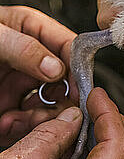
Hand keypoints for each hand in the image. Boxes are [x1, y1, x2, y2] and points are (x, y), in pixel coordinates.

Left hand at [0, 6, 77, 147]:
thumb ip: (25, 49)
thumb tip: (58, 67)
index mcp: (31, 32)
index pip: (67, 45)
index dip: (77, 64)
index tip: (81, 85)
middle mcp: (30, 60)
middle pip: (63, 80)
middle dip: (62, 97)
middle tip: (62, 112)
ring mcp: (18, 85)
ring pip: (47, 104)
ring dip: (40, 116)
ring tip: (21, 118)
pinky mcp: (6, 109)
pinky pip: (26, 121)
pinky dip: (21, 126)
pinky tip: (7, 123)